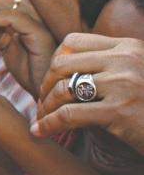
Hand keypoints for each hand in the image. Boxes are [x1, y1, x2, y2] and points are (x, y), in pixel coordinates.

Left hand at [35, 34, 143, 153]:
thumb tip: (62, 69)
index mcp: (129, 47)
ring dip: (45, 106)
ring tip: (41, 119)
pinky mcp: (119, 111)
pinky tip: (41, 132)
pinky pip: (68, 114)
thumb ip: (110, 67)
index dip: (55, 61)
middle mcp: (125, 60)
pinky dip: (49, 124)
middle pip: (62, 64)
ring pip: (62, 89)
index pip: (73, 42)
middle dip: (45, 84)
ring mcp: (123, 84)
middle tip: (42, 102)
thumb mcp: (137, 75)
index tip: (50, 80)